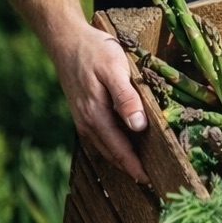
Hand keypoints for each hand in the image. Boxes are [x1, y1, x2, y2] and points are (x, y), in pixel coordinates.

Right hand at [50, 23, 149, 183]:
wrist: (66, 39)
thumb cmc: (94, 51)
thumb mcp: (114, 69)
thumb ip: (126, 98)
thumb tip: (138, 126)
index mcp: (95, 115)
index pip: (120, 150)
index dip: (136, 168)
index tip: (152, 182)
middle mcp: (87, 122)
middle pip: (113, 155)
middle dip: (132, 170)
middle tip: (155, 183)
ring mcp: (84, 119)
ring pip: (106, 148)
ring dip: (123, 161)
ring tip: (144, 171)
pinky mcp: (84, 113)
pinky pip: (101, 138)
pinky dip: (115, 148)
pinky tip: (128, 149)